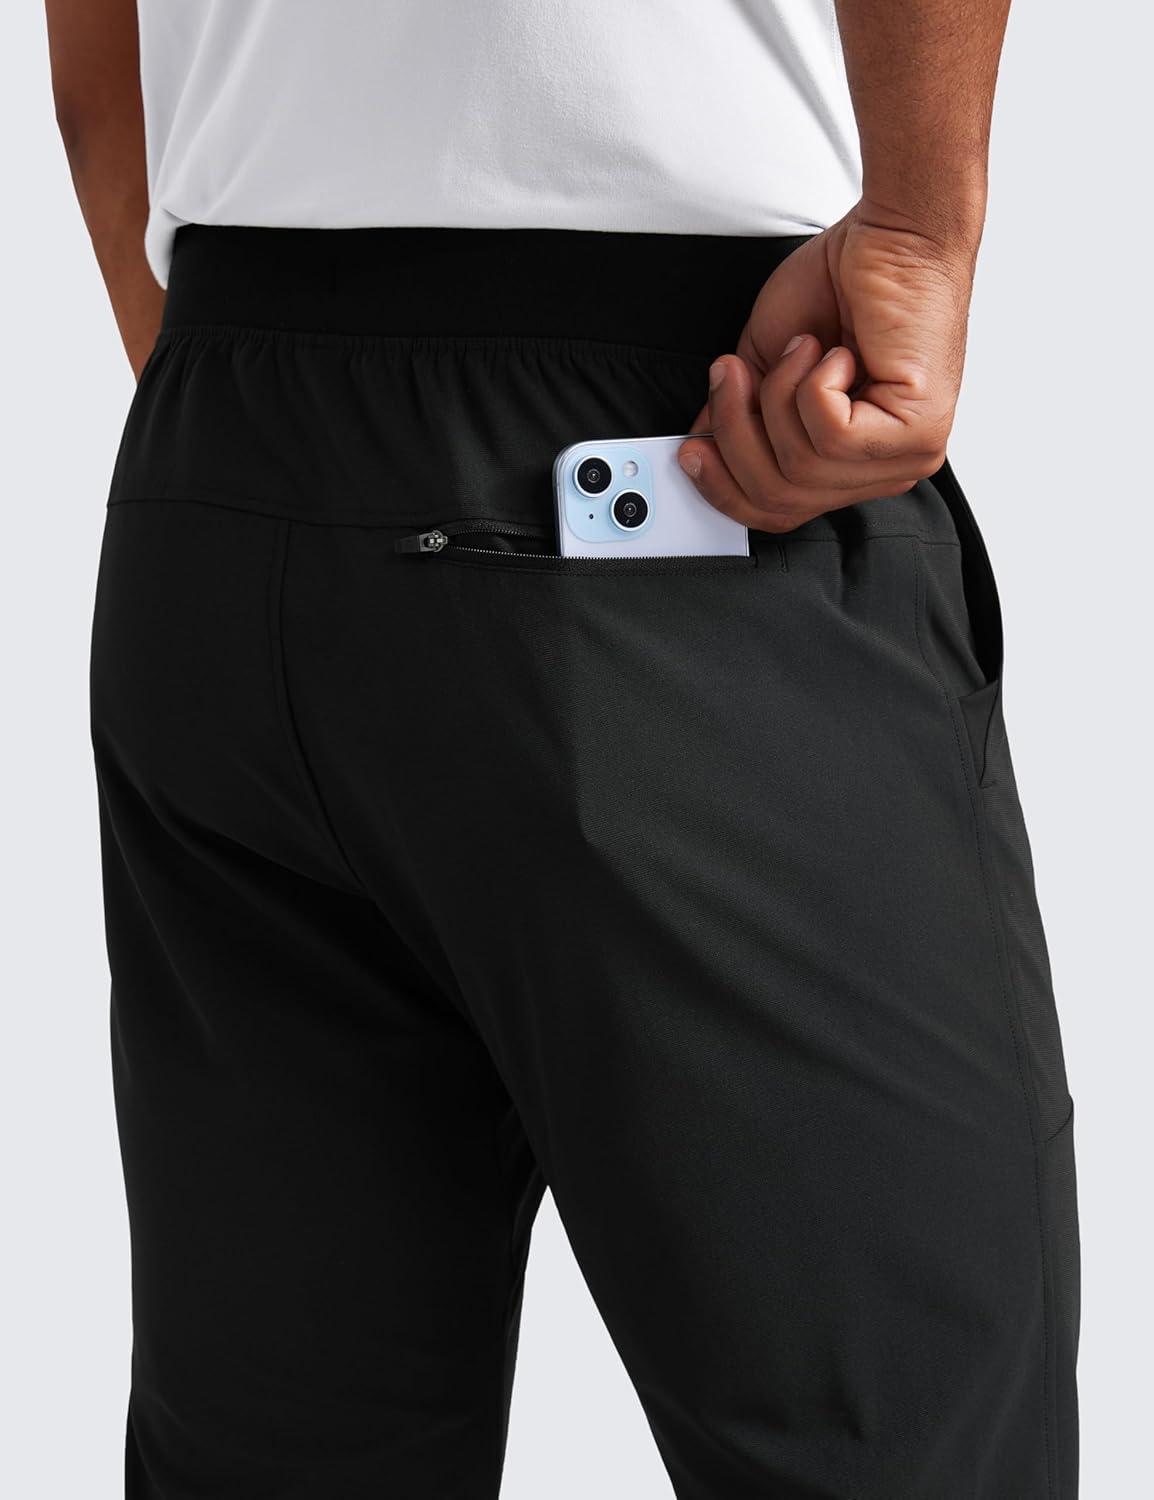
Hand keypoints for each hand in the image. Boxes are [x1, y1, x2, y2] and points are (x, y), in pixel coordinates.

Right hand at [677, 203, 978, 531]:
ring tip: (802, 347)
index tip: (690, 450)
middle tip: (732, 374)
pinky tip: (836, 351)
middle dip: (737, 432)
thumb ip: (738, 414)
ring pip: (801, 469)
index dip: (725, 489)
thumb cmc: (844, 287)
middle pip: (780, 498)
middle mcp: (881, 470)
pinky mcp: (915, 432)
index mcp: (850, 464)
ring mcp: (903, 457)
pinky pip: (832, 437)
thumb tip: (702, 445)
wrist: (894, 235)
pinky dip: (814, 383)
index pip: (779, 512)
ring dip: (780, 394)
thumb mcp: (767, 362)